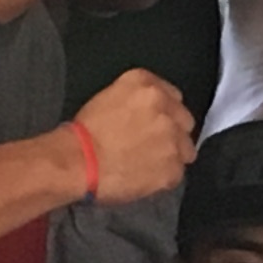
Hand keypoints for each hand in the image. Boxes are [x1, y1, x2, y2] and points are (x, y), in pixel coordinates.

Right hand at [70, 70, 197, 204]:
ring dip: (171, 156)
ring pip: (186, 149)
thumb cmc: (83, 135)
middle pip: (184, 121)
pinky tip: (144, 178)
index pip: (173, 96)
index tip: (156, 124)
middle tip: (151, 146)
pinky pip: (177, 173)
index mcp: (145, 84)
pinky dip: (164, 178)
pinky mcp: (173, 166)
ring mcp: (172, 137)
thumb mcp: (108, 98)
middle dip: (172, 133)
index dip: (165, 114)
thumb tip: (148, 116)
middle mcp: (164, 106)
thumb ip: (137, 101)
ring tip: (147, 165)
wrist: (77, 161)